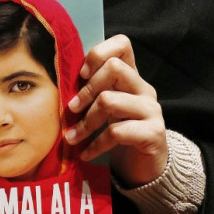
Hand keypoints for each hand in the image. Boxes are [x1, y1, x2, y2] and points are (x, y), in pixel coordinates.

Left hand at [64, 34, 167, 187]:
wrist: (147, 169)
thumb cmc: (122, 136)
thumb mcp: (107, 110)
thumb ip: (94, 92)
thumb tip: (60, 81)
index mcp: (132, 78)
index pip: (122, 44)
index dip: (99, 53)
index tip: (81, 75)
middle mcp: (144, 89)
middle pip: (114, 68)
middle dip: (86, 90)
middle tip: (71, 109)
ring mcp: (151, 110)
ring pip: (110, 100)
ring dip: (86, 122)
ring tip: (72, 138)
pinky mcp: (153, 132)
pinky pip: (116, 131)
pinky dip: (96, 144)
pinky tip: (86, 153)